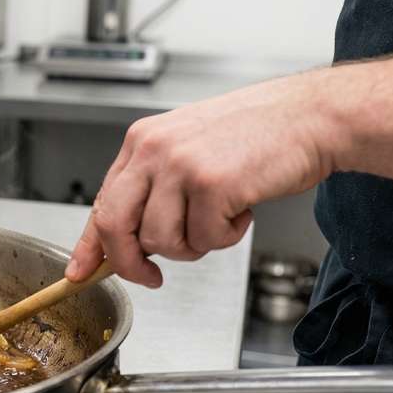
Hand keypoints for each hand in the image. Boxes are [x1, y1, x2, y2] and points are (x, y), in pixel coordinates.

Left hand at [66, 71, 339, 286]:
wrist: (311, 115)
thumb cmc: (258, 134)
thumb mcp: (189, 150)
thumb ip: (155, 188)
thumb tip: (128, 239)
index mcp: (142, 142)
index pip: (101, 203)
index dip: (89, 246)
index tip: (81, 272)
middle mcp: (153, 150)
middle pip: (114, 226)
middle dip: (129, 263)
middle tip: (152, 276)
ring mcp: (180, 165)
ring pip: (161, 241)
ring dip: (194, 245)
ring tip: (220, 218)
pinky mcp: (211, 183)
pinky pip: (205, 239)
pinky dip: (227, 236)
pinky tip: (242, 208)